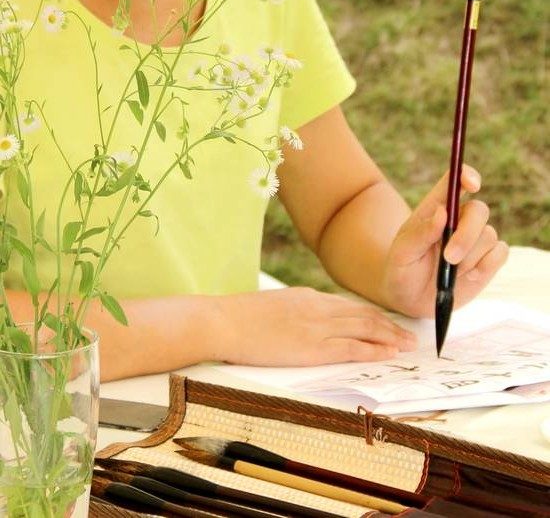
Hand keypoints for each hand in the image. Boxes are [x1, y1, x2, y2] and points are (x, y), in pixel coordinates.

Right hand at [209, 286, 416, 365]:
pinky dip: (373, 349)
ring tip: (407, 344)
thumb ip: (293, 312)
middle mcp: (317, 307)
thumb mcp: (272, 307)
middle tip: (408, 334)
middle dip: (388, 325)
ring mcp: (316, 326)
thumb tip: (302, 322)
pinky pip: (351, 348)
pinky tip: (387, 354)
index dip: (371, 315)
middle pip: (362, 315)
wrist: (222, 321)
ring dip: (389, 337)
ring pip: (364, 329)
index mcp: (307, 297)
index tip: (387, 322)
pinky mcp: (311, 347)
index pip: (348, 306)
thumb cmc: (238, 318)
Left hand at [380, 165, 508, 317]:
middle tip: (449, 257)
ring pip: (489, 235)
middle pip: (479, 210)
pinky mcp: (488, 258)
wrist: (411, 299)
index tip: (472, 184)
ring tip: (449, 271)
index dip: (467, 175)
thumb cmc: (402, 269)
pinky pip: (500, 253)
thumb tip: (442, 212)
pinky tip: (469, 276)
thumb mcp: (403, 252)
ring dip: (470, 257)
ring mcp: (476, 238)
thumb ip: (421, 233)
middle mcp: (459, 218)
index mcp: (436, 207)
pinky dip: (487, 266)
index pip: (455, 180)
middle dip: (467, 234)